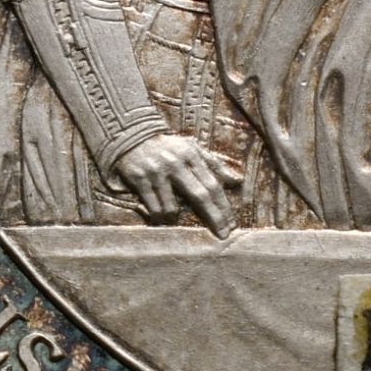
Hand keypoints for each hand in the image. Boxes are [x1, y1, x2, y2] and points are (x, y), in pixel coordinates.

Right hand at [115, 134, 241, 236]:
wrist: (133, 136)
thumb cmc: (169, 147)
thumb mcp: (193, 149)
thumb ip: (215, 165)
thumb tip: (237, 181)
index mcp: (192, 155)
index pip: (212, 184)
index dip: (223, 206)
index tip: (231, 224)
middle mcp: (176, 164)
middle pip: (200, 196)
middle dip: (214, 217)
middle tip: (222, 234)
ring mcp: (157, 172)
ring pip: (172, 208)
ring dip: (175, 219)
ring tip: (175, 220)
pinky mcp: (139, 179)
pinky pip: (153, 208)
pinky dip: (158, 217)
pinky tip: (160, 218)